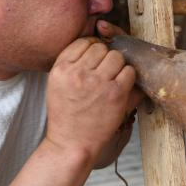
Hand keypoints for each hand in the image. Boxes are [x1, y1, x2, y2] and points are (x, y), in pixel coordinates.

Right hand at [44, 35, 137, 165]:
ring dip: (117, 65)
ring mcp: (98, 82)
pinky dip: (128, 77)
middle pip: (101, 47)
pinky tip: (120, 87)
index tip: (95, 59)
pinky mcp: (116, 93)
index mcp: (61, 68)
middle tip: (104, 72)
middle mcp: (78, 73)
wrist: (71, 143)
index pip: (83, 42)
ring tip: (112, 79)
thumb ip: (70, 63)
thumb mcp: (56, 84)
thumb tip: (92, 44)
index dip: (92, 48)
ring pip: (116, 56)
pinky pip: (129, 71)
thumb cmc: (65, 115)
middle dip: (104, 57)